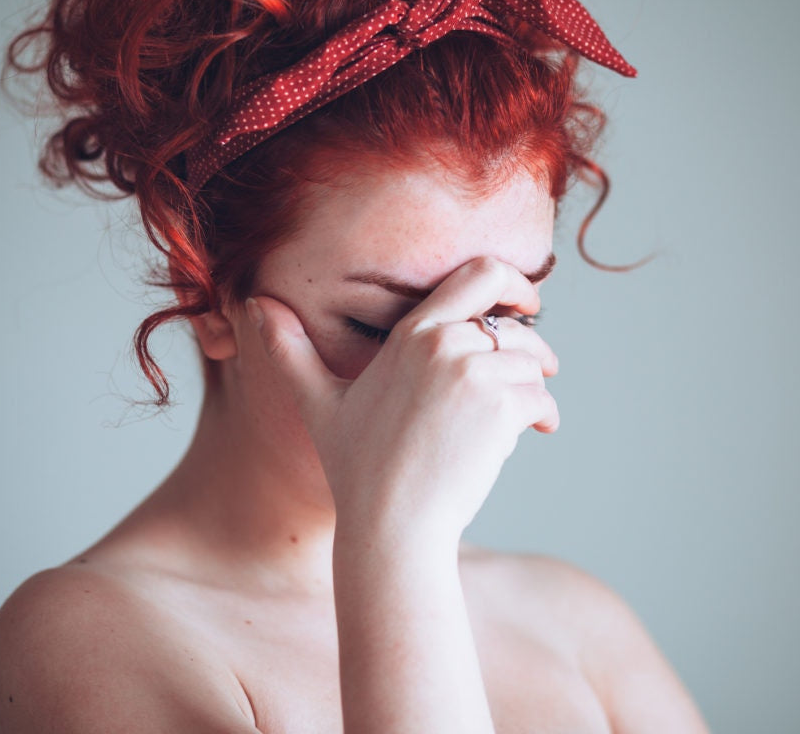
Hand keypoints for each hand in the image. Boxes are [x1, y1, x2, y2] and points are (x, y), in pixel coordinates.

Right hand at [247, 256, 559, 541]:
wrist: (392, 524)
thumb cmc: (357, 468)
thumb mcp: (318, 403)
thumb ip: (291, 352)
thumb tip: (254, 307)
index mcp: (413, 333)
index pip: (481, 274)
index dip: (514, 282)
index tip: (527, 304)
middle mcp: (446, 344)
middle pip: (515, 328)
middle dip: (533, 349)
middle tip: (542, 371)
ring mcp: (475, 375)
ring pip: (532, 364)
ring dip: (536, 388)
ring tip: (528, 417)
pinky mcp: (502, 409)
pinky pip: (542, 398)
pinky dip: (545, 415)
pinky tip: (536, 432)